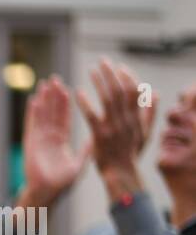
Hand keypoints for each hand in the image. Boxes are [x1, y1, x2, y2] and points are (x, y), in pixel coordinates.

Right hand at [21, 74, 90, 208]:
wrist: (47, 193)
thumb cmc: (61, 183)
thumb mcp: (78, 164)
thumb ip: (86, 150)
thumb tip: (96, 138)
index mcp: (60, 142)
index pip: (63, 118)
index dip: (65, 104)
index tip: (66, 89)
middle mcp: (48, 138)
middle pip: (51, 113)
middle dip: (53, 96)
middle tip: (55, 79)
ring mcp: (39, 139)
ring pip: (42, 115)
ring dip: (44, 100)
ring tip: (45, 83)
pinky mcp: (31, 144)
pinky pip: (32, 125)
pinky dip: (32, 113)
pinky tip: (34, 100)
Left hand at [75, 58, 155, 198]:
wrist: (121, 173)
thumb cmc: (131, 153)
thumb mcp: (145, 132)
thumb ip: (150, 112)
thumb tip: (155, 92)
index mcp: (137, 118)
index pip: (135, 91)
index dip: (128, 77)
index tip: (120, 67)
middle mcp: (127, 119)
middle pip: (121, 90)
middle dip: (112, 74)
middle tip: (102, 61)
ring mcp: (114, 127)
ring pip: (108, 99)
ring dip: (100, 82)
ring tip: (92, 71)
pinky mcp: (100, 135)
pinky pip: (92, 115)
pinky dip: (85, 103)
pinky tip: (78, 92)